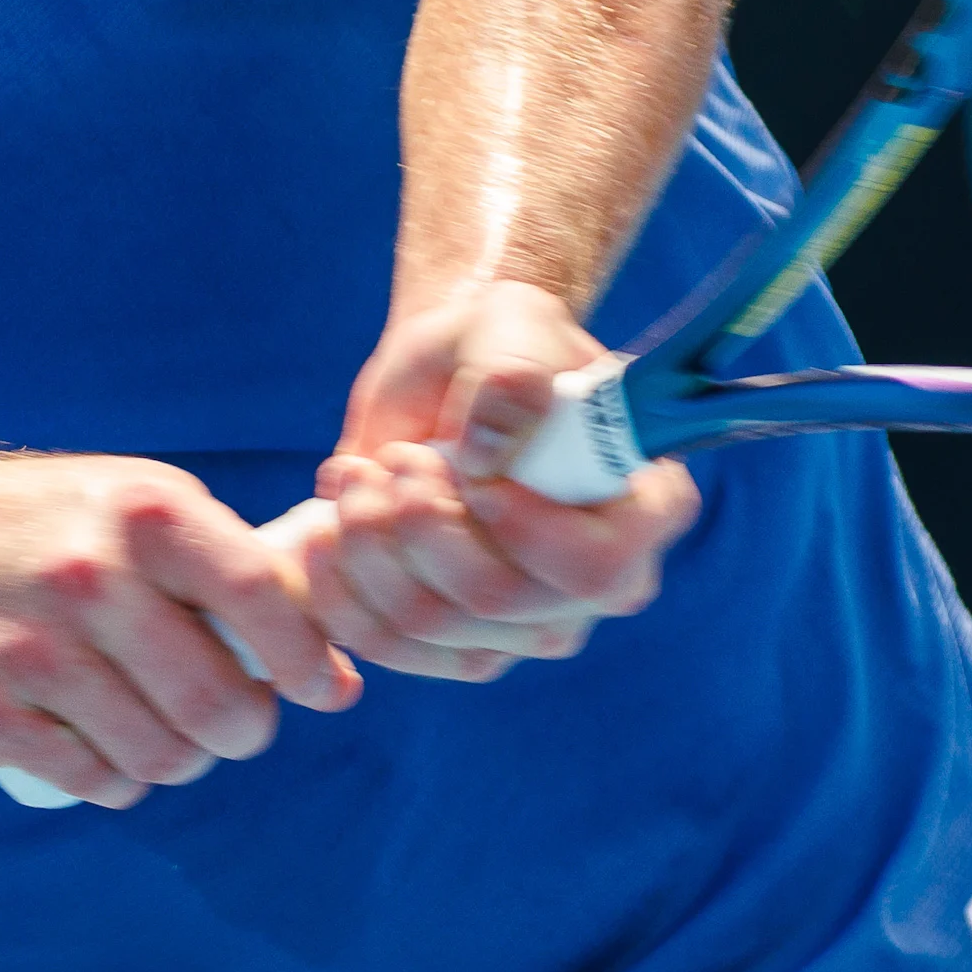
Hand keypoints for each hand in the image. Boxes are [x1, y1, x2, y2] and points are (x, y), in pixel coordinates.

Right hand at [0, 455, 359, 807]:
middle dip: (244, 729)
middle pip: (218, 704)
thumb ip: (235, 570)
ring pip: (161, 756)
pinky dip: (118, 779)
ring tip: (165, 728)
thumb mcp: (142, 507)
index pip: (259, 595)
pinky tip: (108, 747)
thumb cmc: (59, 530)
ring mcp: (30, 649)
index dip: (307, 659)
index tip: (325, 690)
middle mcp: (88, 575)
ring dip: (182, 759)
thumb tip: (339, 676)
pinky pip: (95, 782)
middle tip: (233, 722)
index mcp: (144, 511)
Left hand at [316, 276, 700, 677]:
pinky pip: (387, 646)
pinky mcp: (457, 642)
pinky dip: (338, 588)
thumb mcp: (512, 325)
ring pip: (431, 627)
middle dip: (419, 524)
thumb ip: (511, 372)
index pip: (599, 566)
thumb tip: (486, 452)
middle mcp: (598, 584)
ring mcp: (528, 624)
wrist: (450, 374)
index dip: (522, 530)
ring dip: (369, 546)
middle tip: (394, 456)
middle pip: (499, 603)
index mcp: (645, 509)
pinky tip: (326, 528)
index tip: (462, 462)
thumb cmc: (498, 344)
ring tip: (355, 476)